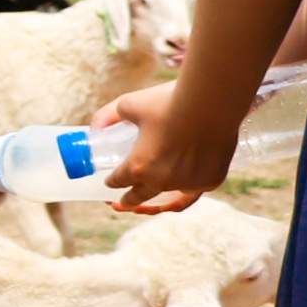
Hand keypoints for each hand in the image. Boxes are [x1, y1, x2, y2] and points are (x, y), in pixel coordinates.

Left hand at [93, 81, 219, 212]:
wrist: (211, 102)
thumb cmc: (167, 102)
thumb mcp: (128, 104)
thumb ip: (107, 116)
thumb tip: (95, 127)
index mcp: (138, 167)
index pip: (118, 181)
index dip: (112, 181)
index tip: (110, 181)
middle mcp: (162, 181)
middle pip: (140, 197)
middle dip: (128, 201)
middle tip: (122, 203)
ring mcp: (188, 184)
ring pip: (169, 195)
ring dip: (158, 198)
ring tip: (153, 204)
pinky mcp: (211, 180)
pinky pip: (195, 190)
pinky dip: (186, 190)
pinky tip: (181, 191)